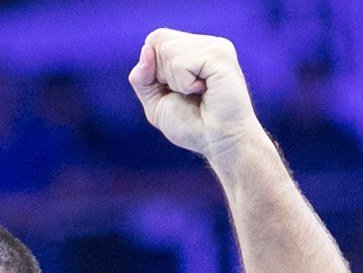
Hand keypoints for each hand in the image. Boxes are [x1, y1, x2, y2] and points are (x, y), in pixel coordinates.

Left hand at [128, 29, 262, 164]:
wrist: (220, 144)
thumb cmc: (193, 126)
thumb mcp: (156, 102)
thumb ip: (142, 77)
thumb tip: (146, 48)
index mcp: (194, 48)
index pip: (156, 38)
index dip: (153, 67)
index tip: (174, 90)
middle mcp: (206, 43)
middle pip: (158, 40)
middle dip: (162, 75)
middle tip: (188, 93)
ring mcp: (216, 47)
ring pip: (168, 50)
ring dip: (175, 81)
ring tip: (197, 93)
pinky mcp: (220, 56)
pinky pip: (181, 63)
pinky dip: (184, 84)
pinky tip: (204, 91)